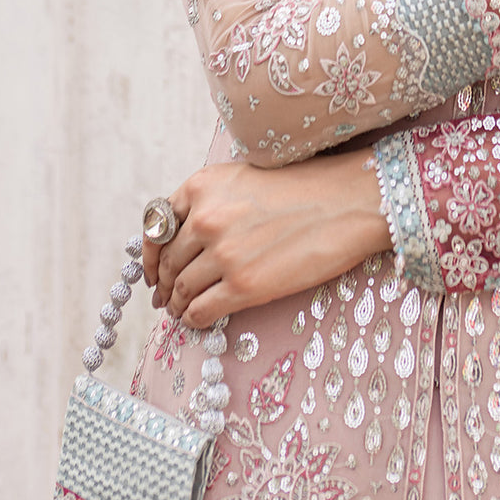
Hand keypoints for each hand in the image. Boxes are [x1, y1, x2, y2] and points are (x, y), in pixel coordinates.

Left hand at [141, 149, 390, 328]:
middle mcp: (206, 218)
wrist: (349, 202)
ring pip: (181, 289)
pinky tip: (199, 320)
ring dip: (177, 305)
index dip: (151, 255)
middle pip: (168, 262)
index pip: (157, 227)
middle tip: (164, 298)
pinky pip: (202, 310)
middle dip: (163, 284)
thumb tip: (185, 238)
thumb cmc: (306, 187)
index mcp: (203, 186)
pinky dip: (194, 319)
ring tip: (182, 311)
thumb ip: (211, 202)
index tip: (153, 270)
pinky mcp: (245, 286)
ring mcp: (224, 254)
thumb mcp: (246, 179)